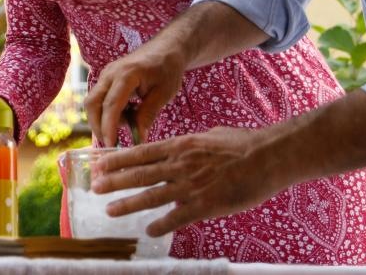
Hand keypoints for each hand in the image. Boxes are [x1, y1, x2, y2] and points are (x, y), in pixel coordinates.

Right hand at [85, 40, 186, 145]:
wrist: (166, 49)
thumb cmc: (167, 70)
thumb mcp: (163, 94)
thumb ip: (147, 115)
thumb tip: (138, 139)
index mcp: (126, 75)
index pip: (111, 105)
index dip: (108, 127)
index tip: (111, 145)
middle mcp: (110, 73)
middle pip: (92, 104)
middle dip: (98, 126)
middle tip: (112, 143)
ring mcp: (105, 75)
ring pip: (93, 102)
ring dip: (103, 119)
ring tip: (129, 123)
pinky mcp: (106, 79)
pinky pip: (99, 98)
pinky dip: (107, 111)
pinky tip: (127, 113)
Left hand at [90, 126, 290, 236]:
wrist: (270, 156)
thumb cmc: (243, 144)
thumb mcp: (210, 136)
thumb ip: (191, 144)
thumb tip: (180, 148)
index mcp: (181, 145)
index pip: (141, 153)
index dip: (118, 160)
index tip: (100, 164)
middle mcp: (180, 164)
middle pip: (139, 174)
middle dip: (114, 181)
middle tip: (95, 188)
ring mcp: (192, 185)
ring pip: (152, 196)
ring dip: (128, 203)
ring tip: (110, 210)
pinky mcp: (206, 204)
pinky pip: (178, 217)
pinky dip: (162, 224)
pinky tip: (149, 230)